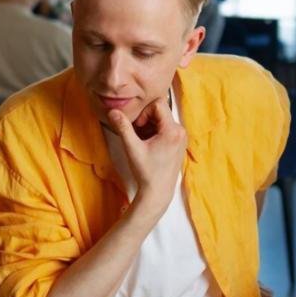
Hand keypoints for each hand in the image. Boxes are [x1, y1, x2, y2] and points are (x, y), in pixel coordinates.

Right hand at [108, 98, 186, 215]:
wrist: (158, 192)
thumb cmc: (146, 172)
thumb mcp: (132, 148)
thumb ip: (123, 127)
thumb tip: (113, 111)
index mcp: (173, 131)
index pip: (158, 104)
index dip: (144, 113)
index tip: (138, 128)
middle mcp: (181, 131)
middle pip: (161, 111)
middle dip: (146, 120)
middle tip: (138, 135)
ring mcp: (182, 137)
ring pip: (162, 120)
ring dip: (150, 126)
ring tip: (143, 142)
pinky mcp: (179, 143)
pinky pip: (166, 128)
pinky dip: (155, 132)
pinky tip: (149, 146)